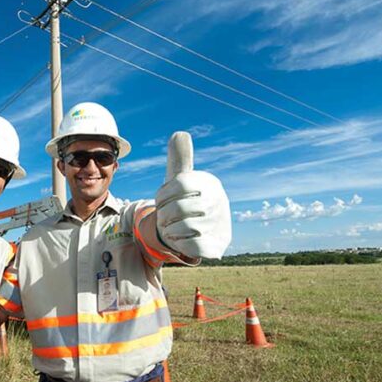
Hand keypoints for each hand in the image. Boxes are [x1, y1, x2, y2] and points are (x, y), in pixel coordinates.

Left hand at [155, 132, 230, 259]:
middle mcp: (219, 202)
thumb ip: (179, 160)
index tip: (160, 200)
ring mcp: (220, 225)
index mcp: (210, 184)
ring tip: (171, 228)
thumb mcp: (181, 180)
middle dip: (164, 215)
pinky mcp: (217, 246)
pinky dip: (180, 244)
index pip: (180, 184)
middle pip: (178, 208)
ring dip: (170, 230)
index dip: (163, 194)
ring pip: (183, 228)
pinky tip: (181, 240)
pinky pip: (191, 247)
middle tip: (164, 218)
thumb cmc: (185, 201)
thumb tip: (179, 134)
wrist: (199, 231)